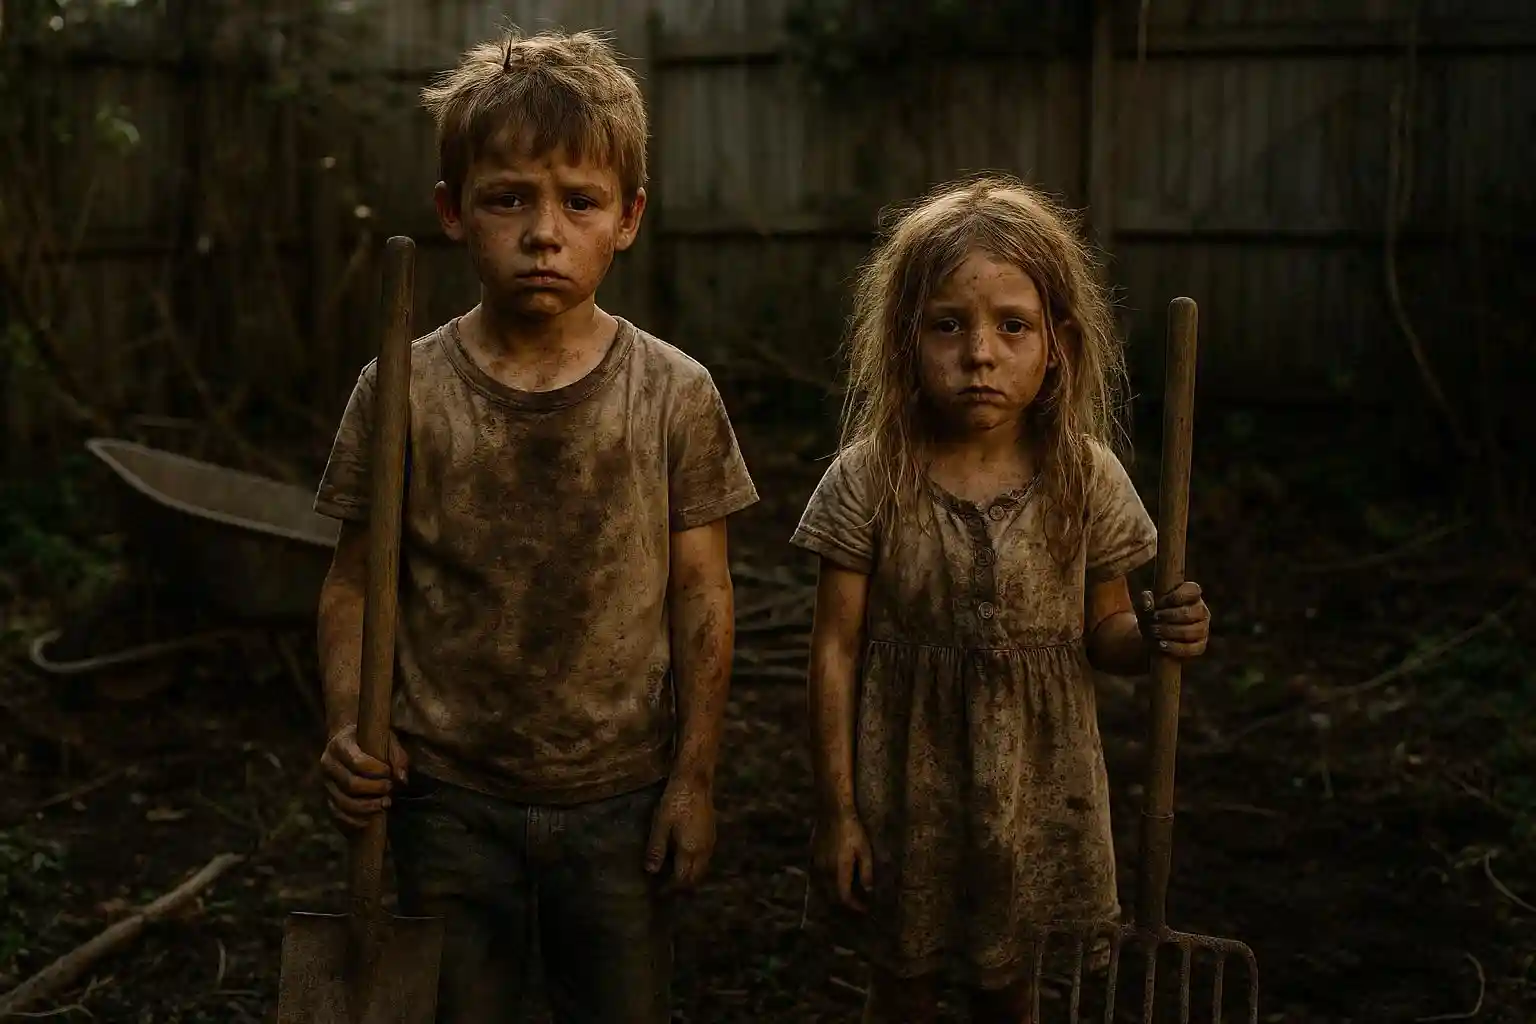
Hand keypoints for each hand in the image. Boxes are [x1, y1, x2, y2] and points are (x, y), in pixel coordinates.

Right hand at [319, 723, 408, 828]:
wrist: (348, 742)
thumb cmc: (370, 740)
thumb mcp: (386, 740)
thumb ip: (396, 757)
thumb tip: (401, 779)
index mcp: (340, 744)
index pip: (355, 761)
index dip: (374, 769)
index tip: (388, 772)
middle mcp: (328, 764)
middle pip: (350, 784)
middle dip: (373, 789)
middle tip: (389, 788)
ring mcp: (326, 783)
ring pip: (342, 802)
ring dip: (366, 807)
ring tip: (385, 803)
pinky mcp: (327, 798)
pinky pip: (336, 815)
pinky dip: (354, 820)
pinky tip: (370, 820)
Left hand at [645, 775, 715, 890]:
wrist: (696, 780)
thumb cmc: (675, 802)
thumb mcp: (661, 824)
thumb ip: (656, 849)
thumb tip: (651, 871)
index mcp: (690, 850)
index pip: (683, 878)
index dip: (671, 888)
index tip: (659, 892)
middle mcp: (704, 850)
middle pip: (695, 876)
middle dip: (683, 884)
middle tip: (667, 886)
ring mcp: (710, 842)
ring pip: (702, 867)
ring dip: (691, 873)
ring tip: (675, 873)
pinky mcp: (712, 833)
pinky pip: (705, 857)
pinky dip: (696, 863)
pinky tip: (685, 857)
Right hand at [812, 809, 874, 911]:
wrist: (834, 812)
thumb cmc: (853, 830)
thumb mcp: (865, 851)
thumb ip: (866, 872)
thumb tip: (868, 891)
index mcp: (839, 869)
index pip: (844, 896)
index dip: (855, 905)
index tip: (865, 908)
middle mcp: (825, 870)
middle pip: (833, 894)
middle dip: (846, 900)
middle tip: (859, 902)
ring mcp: (817, 864)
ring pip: (826, 886)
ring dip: (837, 891)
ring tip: (850, 892)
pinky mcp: (814, 857)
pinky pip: (821, 876)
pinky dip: (830, 882)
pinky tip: (839, 878)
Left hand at [1138, 581, 1210, 659]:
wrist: (1154, 638)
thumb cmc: (1153, 616)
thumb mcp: (1146, 607)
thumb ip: (1146, 600)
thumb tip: (1147, 599)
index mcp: (1191, 595)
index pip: (1193, 590)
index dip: (1176, 596)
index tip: (1159, 602)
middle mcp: (1200, 611)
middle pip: (1190, 613)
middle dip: (1168, 616)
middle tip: (1153, 618)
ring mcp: (1202, 629)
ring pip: (1193, 631)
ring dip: (1170, 631)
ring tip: (1154, 632)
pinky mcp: (1200, 646)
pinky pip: (1192, 648)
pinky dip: (1175, 647)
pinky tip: (1161, 644)